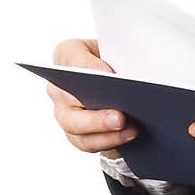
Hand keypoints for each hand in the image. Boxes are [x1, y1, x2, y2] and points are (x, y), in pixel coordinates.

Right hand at [48, 37, 138, 159]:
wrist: (124, 82)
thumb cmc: (120, 60)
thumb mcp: (123, 52)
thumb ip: (124, 57)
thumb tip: (134, 77)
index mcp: (68, 54)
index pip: (69, 54)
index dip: (87, 65)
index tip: (108, 73)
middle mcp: (60, 84)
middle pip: (69, 98)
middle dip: (95, 111)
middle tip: (120, 117)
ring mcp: (64, 111)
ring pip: (75, 126)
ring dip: (103, 131)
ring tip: (130, 131)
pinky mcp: (75, 132)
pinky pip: (86, 142)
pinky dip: (108, 141)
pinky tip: (128, 136)